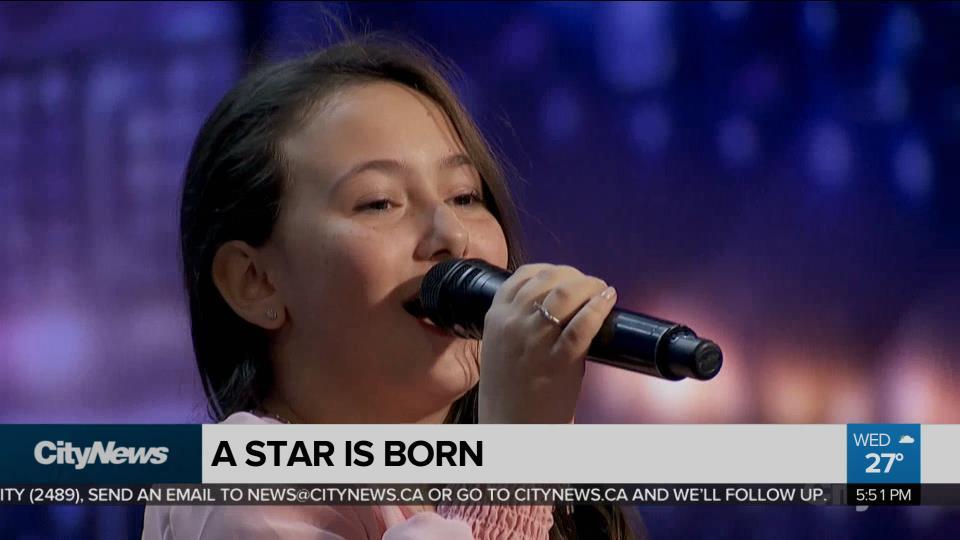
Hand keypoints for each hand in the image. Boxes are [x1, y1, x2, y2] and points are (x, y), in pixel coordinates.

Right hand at [477, 264, 616, 422]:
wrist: (510, 427)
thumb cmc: (509, 389)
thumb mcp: (499, 346)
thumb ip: (517, 322)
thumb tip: (553, 303)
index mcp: (496, 317)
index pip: (524, 275)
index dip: (551, 270)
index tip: (567, 276)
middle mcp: (513, 323)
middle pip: (549, 279)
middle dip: (575, 276)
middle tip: (590, 284)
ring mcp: (535, 341)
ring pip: (566, 295)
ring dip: (589, 286)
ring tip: (601, 291)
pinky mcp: (559, 361)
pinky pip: (582, 325)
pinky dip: (599, 307)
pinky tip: (608, 300)